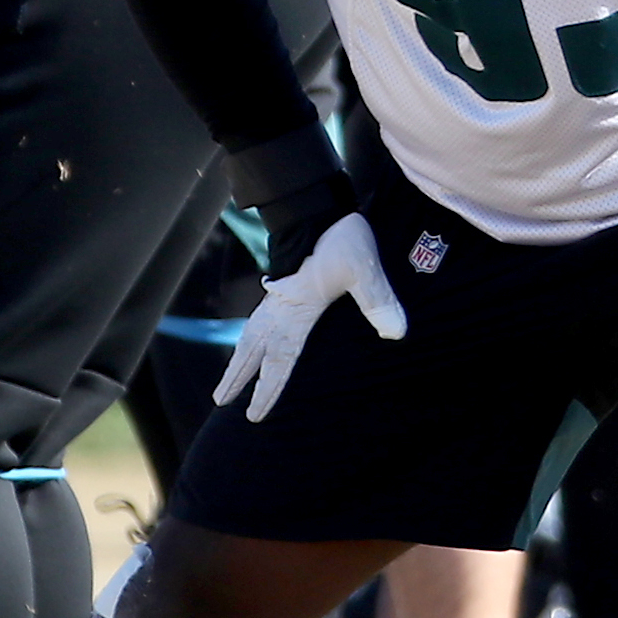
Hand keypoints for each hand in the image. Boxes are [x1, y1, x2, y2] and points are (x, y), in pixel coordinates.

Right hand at [214, 211, 405, 422]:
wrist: (318, 203)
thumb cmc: (341, 237)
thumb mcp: (364, 267)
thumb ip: (379, 300)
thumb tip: (396, 333)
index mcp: (298, 311)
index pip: (279, 359)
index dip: (267, 388)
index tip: (254, 414)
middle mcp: (282, 308)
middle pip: (255, 351)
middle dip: (238, 378)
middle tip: (221, 402)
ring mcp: (278, 297)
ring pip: (250, 336)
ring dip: (237, 361)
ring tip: (224, 382)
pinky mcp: (282, 287)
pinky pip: (258, 321)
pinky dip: (248, 340)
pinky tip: (249, 346)